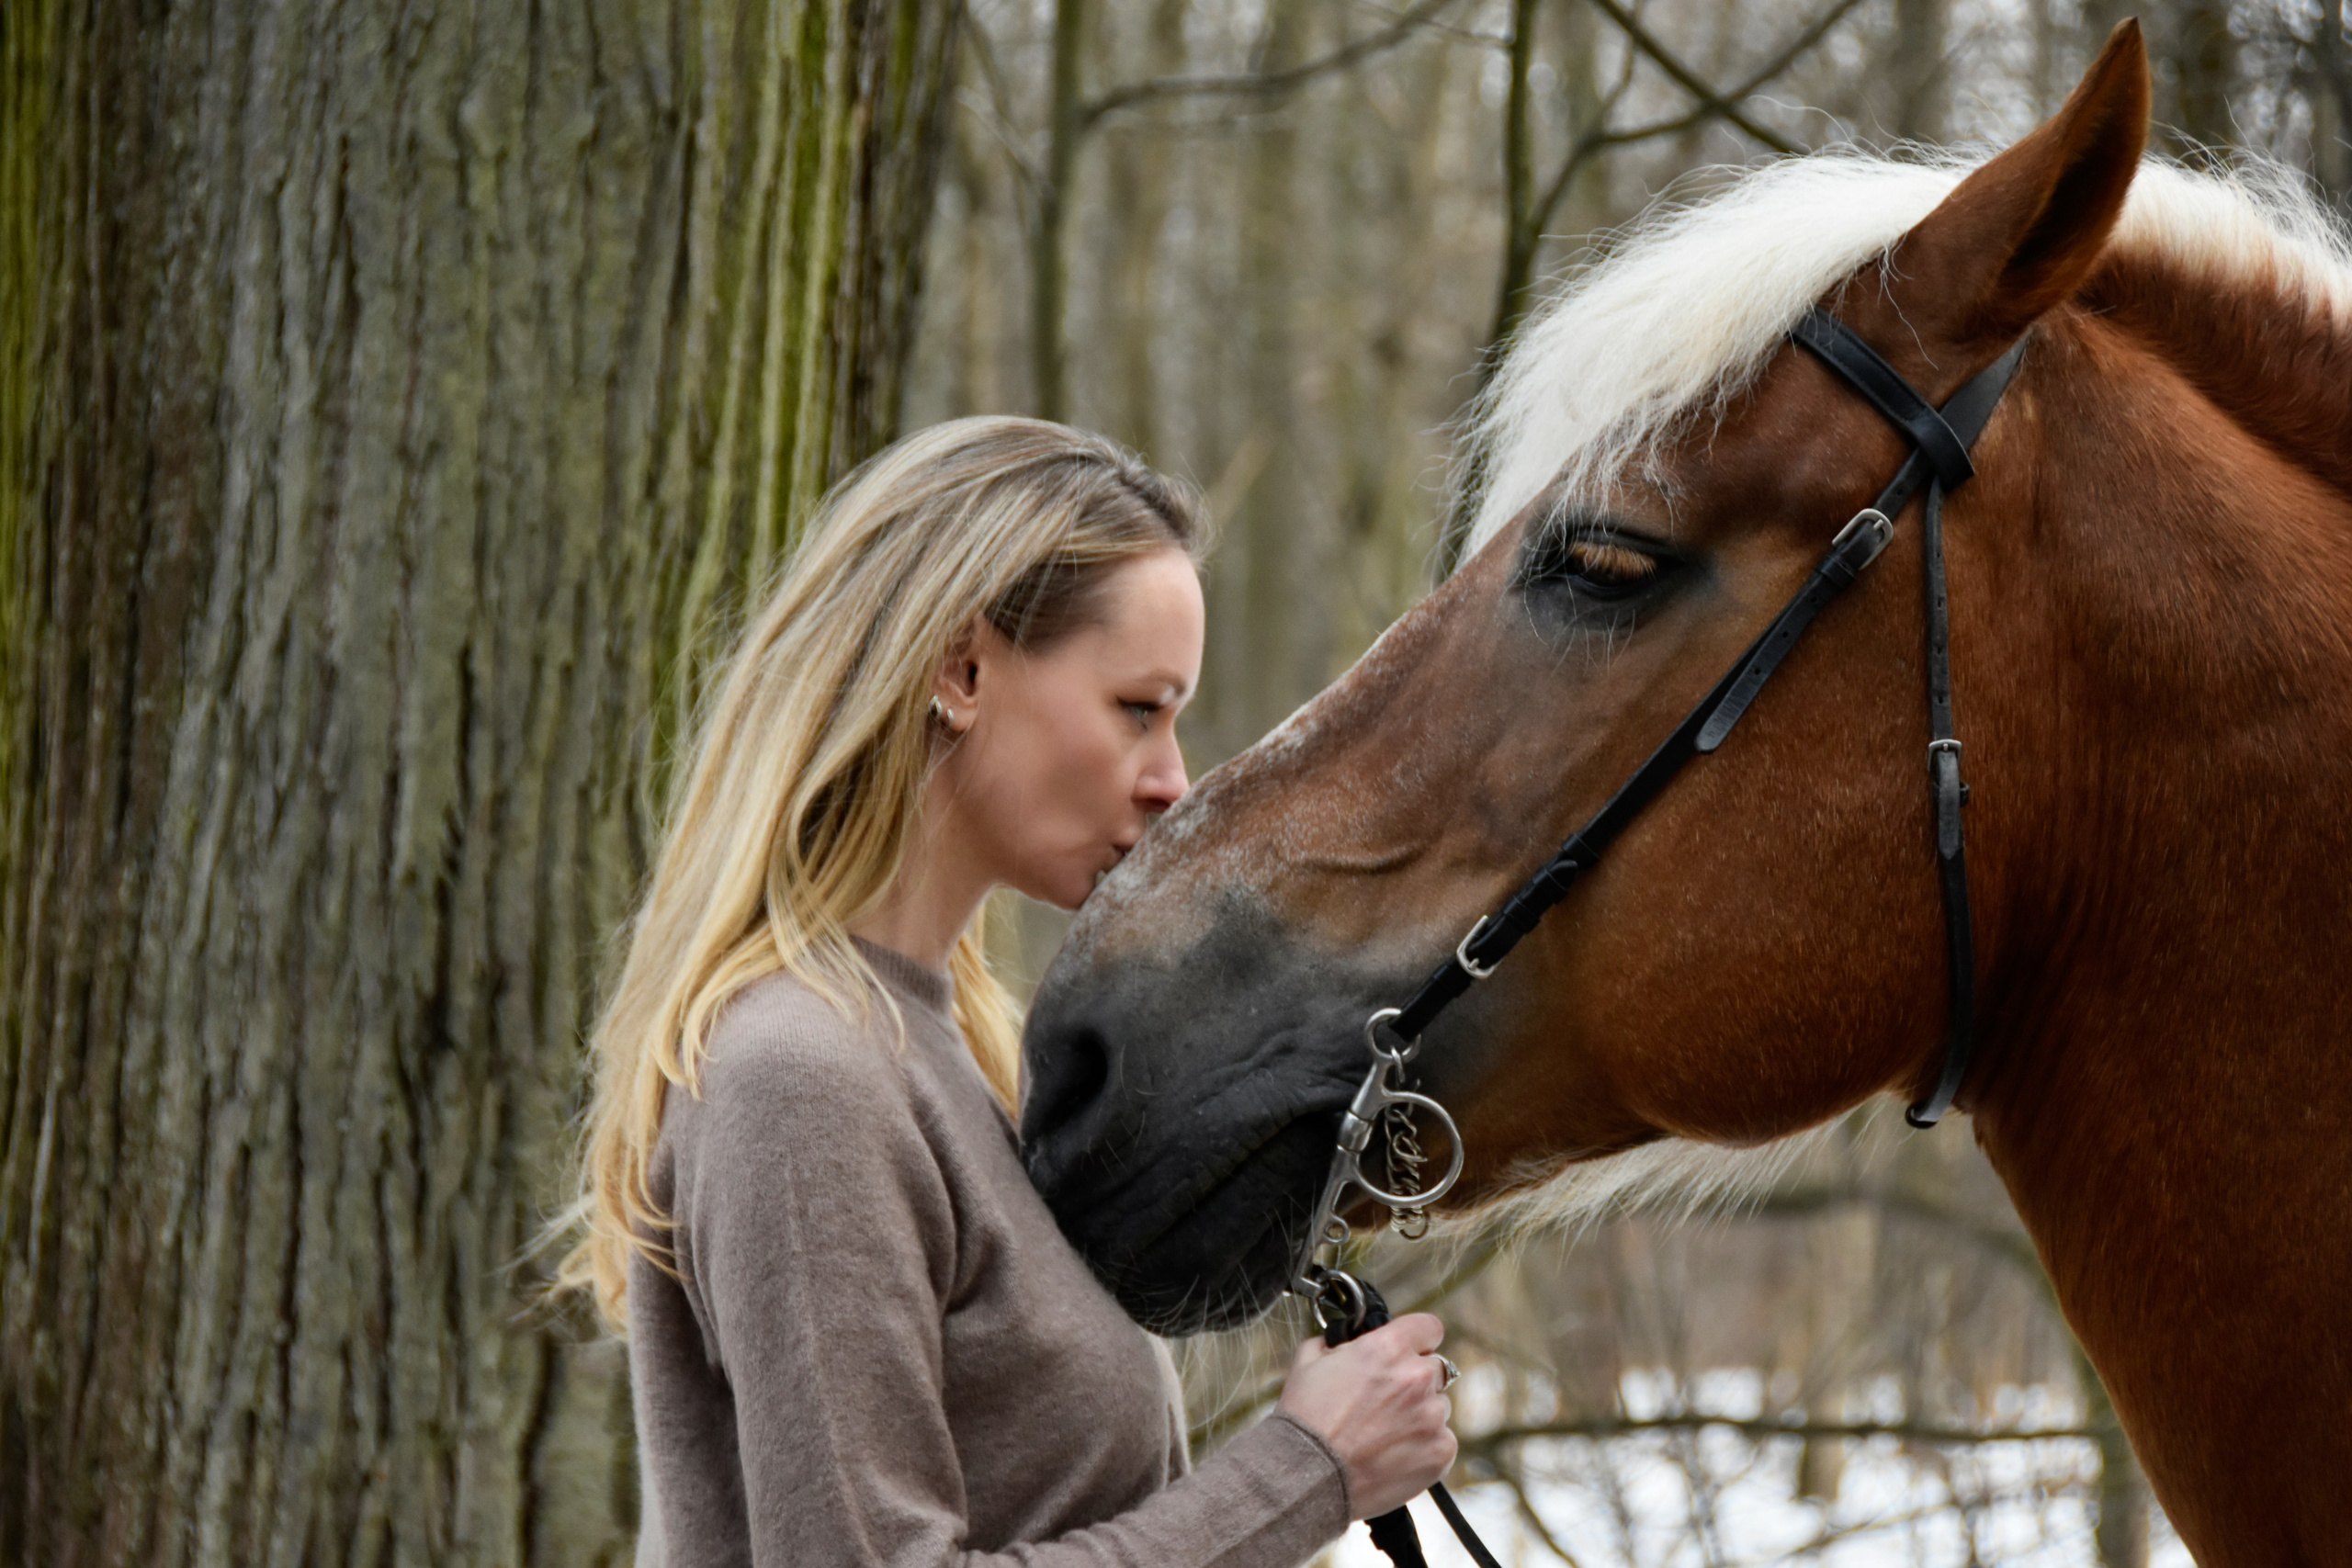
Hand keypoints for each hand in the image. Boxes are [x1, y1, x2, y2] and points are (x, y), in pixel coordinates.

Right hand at [1274, 1313, 1457, 1518]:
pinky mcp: (1440, 1452)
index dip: (1417, 1338)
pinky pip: (1442, 1440)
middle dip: (1415, 1379)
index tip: (1410, 1349)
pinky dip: (1424, 1446)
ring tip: (1384, 1433)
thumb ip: (1336, 1341)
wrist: (1309, 1475)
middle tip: (1387, 1399)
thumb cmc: (1306, 1420)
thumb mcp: (1308, 1361)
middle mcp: (1416, 1378)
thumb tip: (1346, 1340)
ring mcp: (1432, 1417)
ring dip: (1419, 1414)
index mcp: (1388, 1348)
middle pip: (1436, 1368)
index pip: (1429, 1327)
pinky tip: (1393, 1454)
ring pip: (1438, 1406)